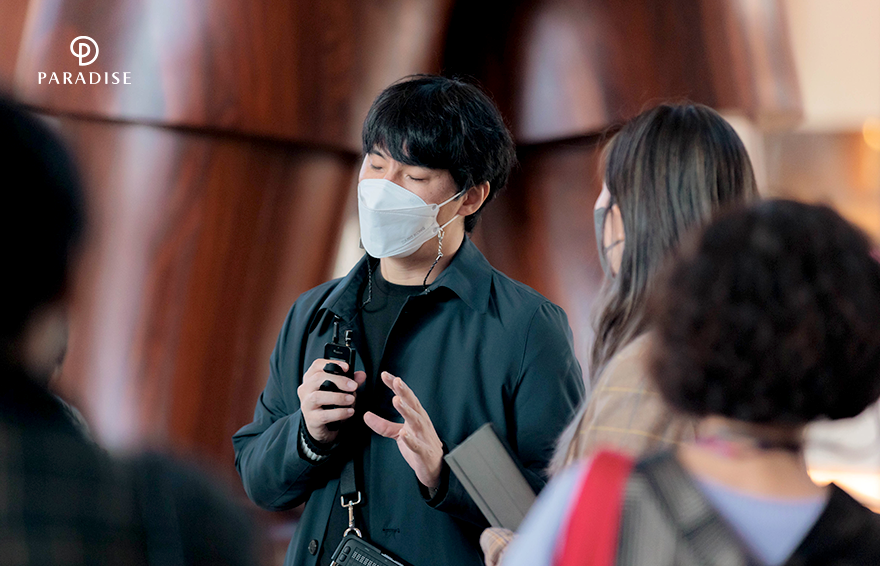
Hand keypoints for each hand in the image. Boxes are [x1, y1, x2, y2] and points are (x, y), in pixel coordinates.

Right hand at [297, 359, 366, 443]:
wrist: (323, 427)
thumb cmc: (330, 404)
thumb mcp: (341, 391)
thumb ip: (351, 382)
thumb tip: (362, 375)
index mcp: (311, 379)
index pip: (317, 365)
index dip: (331, 363)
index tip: (347, 367)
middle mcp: (305, 390)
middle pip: (317, 378)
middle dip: (338, 380)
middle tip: (353, 386)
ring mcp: (306, 405)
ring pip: (317, 397)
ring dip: (338, 397)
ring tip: (351, 399)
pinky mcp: (311, 419)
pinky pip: (324, 415)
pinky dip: (340, 413)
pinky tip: (350, 411)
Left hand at [364, 372, 443, 488]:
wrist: (435, 467)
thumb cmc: (420, 445)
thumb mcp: (399, 433)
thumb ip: (384, 425)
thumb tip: (366, 416)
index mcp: (416, 415)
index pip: (406, 397)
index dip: (396, 386)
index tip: (385, 375)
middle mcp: (422, 422)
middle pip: (413, 404)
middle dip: (404, 392)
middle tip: (396, 381)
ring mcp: (424, 436)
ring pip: (416, 421)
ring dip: (406, 410)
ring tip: (397, 401)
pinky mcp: (424, 452)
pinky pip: (417, 445)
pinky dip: (411, 439)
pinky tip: (403, 433)